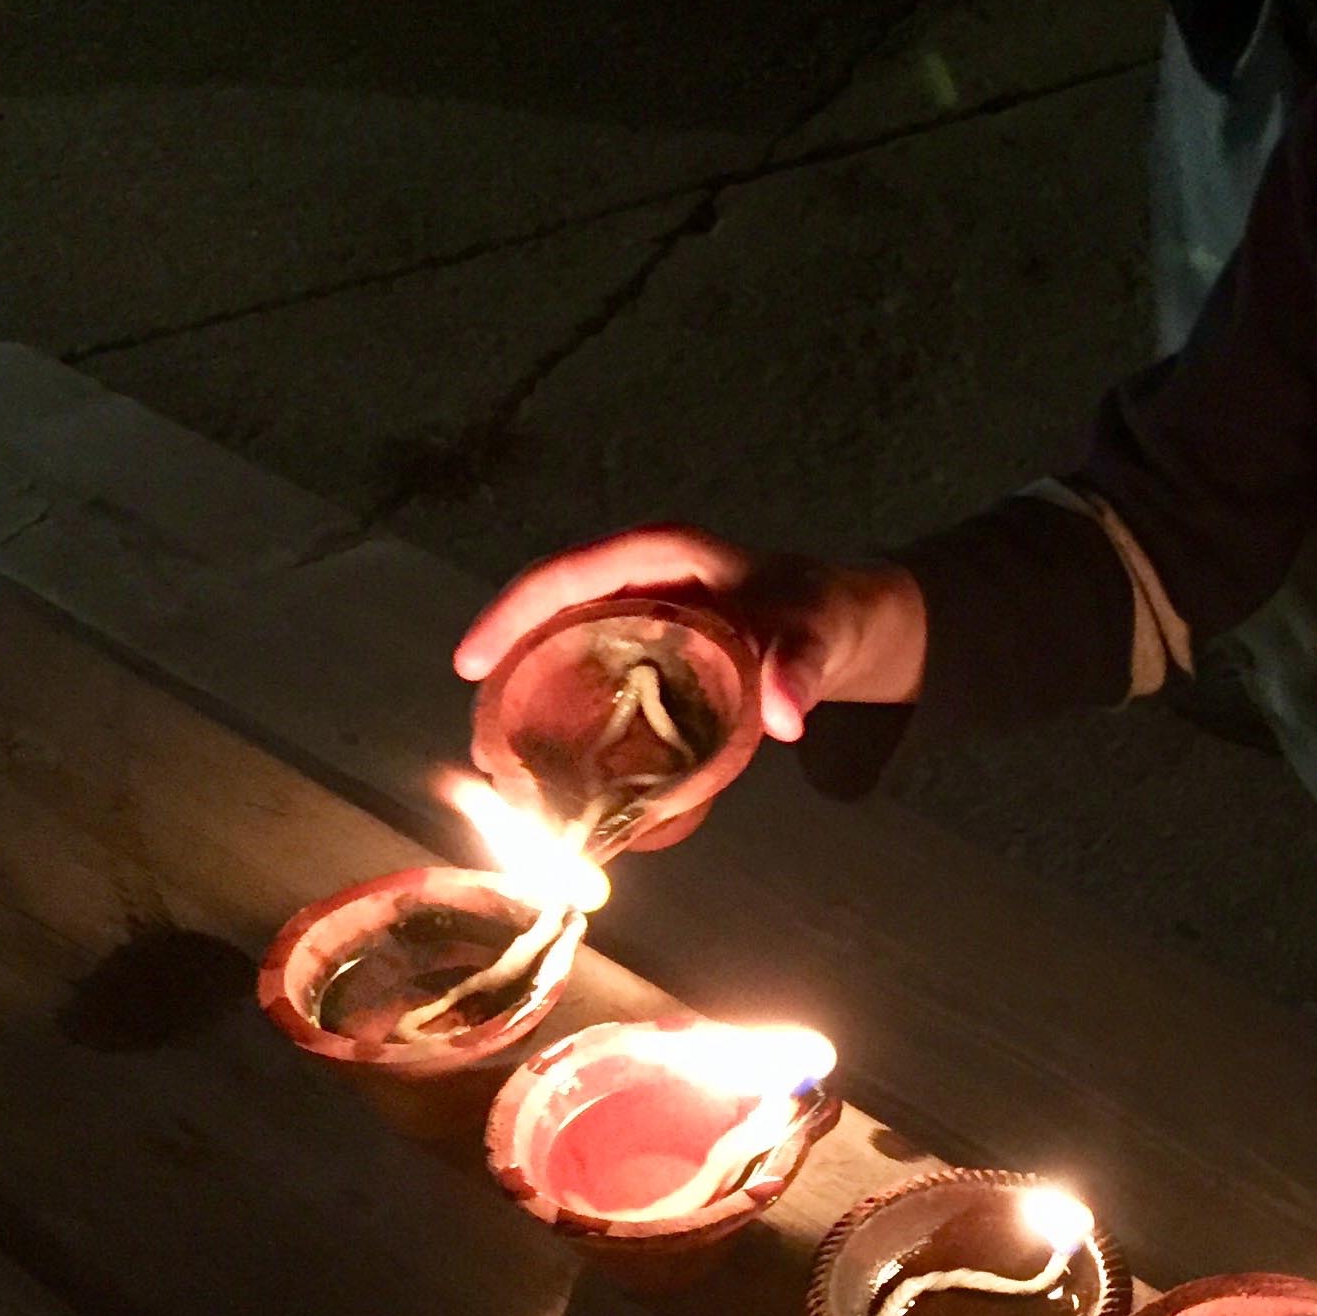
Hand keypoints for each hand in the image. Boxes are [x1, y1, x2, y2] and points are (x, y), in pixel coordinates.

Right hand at [452, 525, 926, 742]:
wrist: (848, 627)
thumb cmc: (824, 614)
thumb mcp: (819, 633)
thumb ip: (802, 666)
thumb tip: (785, 714)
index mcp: (660, 554)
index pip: (565, 576)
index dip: (509, 615)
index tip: (469, 663)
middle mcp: (638, 578)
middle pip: (549, 615)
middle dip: (507, 671)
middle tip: (483, 740)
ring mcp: (640, 615)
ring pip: (564, 648)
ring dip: (531, 697)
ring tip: (504, 759)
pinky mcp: (649, 652)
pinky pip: (593, 675)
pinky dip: (570, 712)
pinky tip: (555, 760)